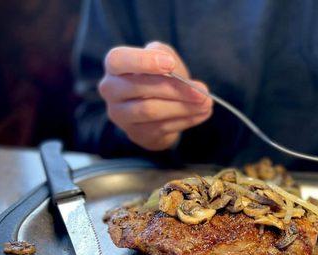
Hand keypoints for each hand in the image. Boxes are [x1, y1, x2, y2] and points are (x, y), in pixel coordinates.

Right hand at [98, 42, 212, 150]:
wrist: (156, 107)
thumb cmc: (158, 76)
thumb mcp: (163, 58)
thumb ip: (168, 59)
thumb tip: (184, 79)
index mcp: (115, 65)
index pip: (118, 60)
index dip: (143, 61)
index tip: (169, 64)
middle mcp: (111, 90)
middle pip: (140, 88)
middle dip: (175, 89)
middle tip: (202, 91)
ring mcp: (121, 115)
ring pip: (151, 111)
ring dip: (183, 107)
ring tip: (206, 103)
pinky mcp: (136, 133)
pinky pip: (161, 127)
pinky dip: (185, 120)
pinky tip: (200, 114)